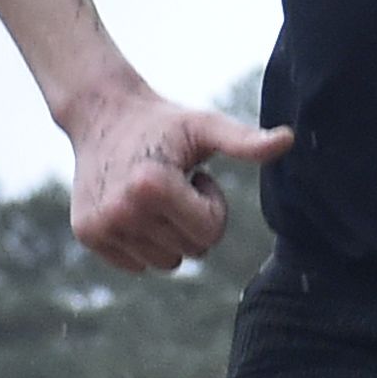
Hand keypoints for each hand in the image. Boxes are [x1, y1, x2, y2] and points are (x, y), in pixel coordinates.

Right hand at [66, 85, 289, 273]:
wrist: (103, 113)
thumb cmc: (165, 122)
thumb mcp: (206, 127)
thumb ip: (245, 141)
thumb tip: (289, 139)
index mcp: (151, 186)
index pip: (209, 234)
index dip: (210, 204)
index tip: (194, 175)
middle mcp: (121, 211)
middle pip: (189, 252)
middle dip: (191, 220)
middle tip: (174, 182)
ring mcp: (101, 226)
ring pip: (165, 262)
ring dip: (169, 232)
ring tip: (154, 192)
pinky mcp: (87, 235)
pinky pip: (137, 264)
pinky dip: (143, 240)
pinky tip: (132, 203)